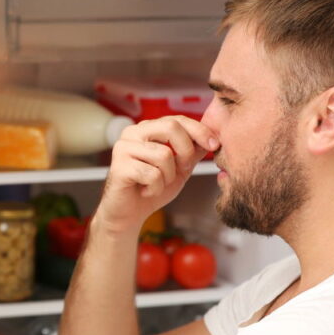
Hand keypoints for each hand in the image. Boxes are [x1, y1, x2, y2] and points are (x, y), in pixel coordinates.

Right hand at [95, 116, 217, 236]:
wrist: (128, 214)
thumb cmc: (151, 188)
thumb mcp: (179, 168)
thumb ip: (192, 152)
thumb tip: (212, 139)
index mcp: (147, 129)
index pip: (177, 120)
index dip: (199, 131)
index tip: (214, 145)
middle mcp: (133, 133)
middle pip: (171, 127)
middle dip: (186, 151)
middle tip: (184, 169)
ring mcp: (123, 148)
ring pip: (163, 154)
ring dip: (168, 176)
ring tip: (157, 184)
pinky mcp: (119, 167)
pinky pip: (152, 175)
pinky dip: (155, 188)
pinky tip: (146, 191)